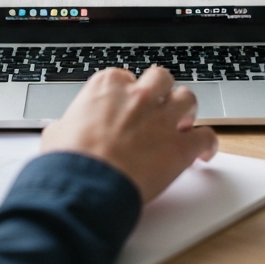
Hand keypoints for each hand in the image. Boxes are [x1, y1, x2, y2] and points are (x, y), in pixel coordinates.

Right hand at [40, 66, 217, 202]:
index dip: (127, 92)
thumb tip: (63, 130)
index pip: (124, 77)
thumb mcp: (57, 133)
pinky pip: (206, 136)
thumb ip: (67, 125)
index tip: (126, 104)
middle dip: (161, 92)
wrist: (86, 186)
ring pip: (188, 99)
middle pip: (160, 79)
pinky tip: (204, 152)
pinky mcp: (180, 146)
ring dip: (186, 110)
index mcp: (107, 86)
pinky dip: (208, 144)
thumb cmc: (69, 162)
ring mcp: (162, 118)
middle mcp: (138, 96)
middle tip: (159, 107)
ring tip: (183, 123)